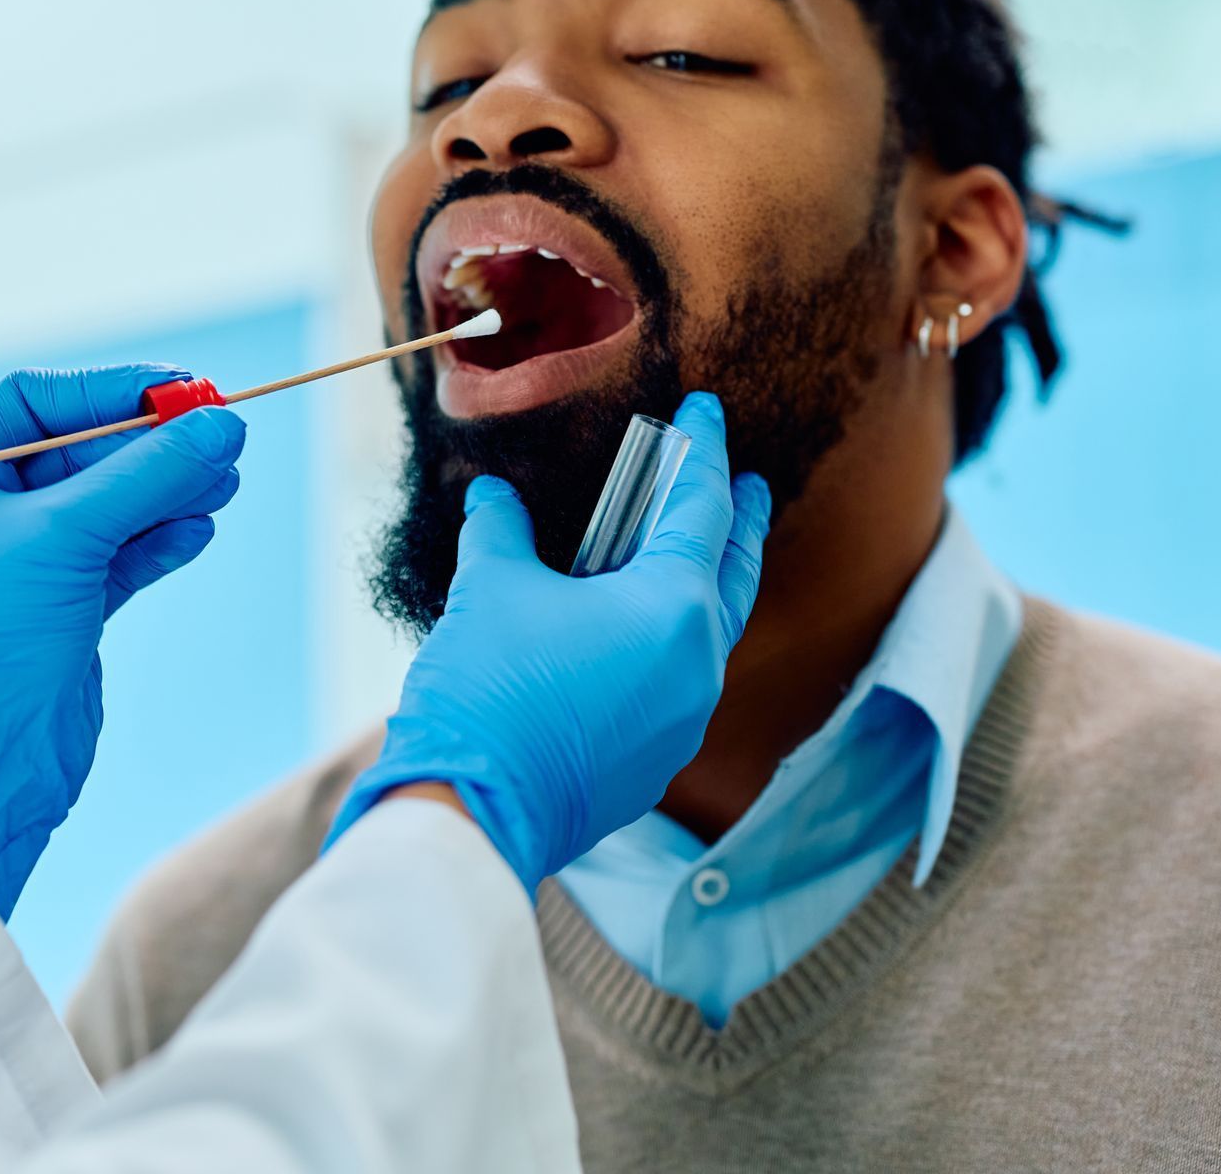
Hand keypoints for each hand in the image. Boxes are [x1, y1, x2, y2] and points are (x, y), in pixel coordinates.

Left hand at [0, 366, 244, 918]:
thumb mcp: (68, 536)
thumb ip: (149, 473)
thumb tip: (224, 425)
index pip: (36, 402)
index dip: (109, 389)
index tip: (180, 388)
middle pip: (89, 450)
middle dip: (156, 445)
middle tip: (224, 433)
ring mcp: (33, 560)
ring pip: (118, 502)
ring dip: (173, 490)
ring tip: (226, 482)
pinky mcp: (72, 603)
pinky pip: (129, 551)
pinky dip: (165, 538)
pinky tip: (198, 530)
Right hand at [324, 392, 769, 896]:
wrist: (473, 809)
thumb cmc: (488, 688)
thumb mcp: (492, 588)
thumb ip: (501, 530)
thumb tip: (492, 497)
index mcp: (673, 608)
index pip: (702, 508)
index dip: (704, 451)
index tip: (707, 411)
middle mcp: (697, 663)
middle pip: (734, 574)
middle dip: (742, 523)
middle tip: (747, 483)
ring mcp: (684, 719)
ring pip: (710, 634)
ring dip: (704, 586)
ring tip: (686, 555)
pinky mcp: (657, 759)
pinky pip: (679, 683)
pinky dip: (669, 642)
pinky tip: (636, 634)